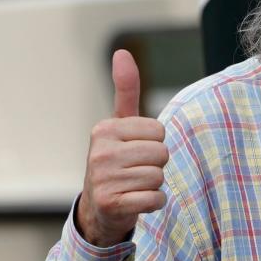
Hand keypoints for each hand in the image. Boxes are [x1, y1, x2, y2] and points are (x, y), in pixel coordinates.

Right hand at [76, 50, 169, 246]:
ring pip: (158, 177)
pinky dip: (153, 203)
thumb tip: (122, 52)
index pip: (159, 131)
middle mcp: (100, 152)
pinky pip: (155, 199)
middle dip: (156, 165)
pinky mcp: (111, 203)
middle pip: (161, 154)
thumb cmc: (116, 160)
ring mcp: (103, 179)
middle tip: (135, 171)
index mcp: (105, 129)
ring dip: (152, 185)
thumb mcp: (120, 124)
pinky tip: (136, 201)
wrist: (98, 208)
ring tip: (133, 186)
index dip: (154, 143)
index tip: (135, 151)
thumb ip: (125, 90)